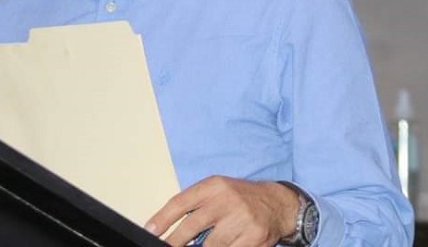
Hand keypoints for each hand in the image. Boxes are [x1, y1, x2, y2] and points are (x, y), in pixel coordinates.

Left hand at [145, 176, 298, 246]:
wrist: (277, 203)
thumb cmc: (240, 198)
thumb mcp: (217, 191)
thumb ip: (195, 203)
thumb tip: (166, 225)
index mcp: (214, 186)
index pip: (181, 202)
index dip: (162, 218)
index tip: (150, 230)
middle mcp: (227, 201)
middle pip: (192, 226)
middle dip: (175, 242)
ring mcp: (242, 220)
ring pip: (211, 246)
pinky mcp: (254, 238)